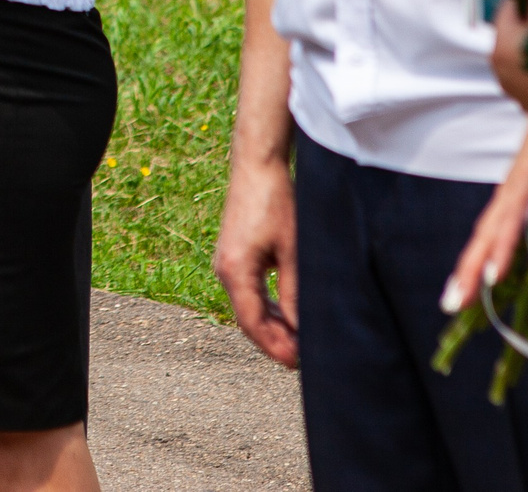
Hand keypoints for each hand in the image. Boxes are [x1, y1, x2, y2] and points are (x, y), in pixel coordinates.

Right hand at [215, 154, 298, 366]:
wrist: (257, 165)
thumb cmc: (276, 202)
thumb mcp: (292, 251)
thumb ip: (294, 292)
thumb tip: (300, 327)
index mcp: (235, 271)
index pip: (252, 323)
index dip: (274, 347)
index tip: (297, 363)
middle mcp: (224, 270)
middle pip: (248, 319)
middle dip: (274, 341)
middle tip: (302, 358)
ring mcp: (227, 262)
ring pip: (248, 306)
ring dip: (271, 325)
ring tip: (298, 341)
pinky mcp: (234, 254)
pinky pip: (247, 291)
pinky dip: (266, 307)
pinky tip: (285, 314)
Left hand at [441, 129, 527, 315]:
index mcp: (516, 196)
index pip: (491, 235)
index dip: (475, 263)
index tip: (462, 293)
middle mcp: (510, 194)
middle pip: (483, 239)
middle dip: (466, 273)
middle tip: (451, 304)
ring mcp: (518, 187)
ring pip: (491, 234)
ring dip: (476, 267)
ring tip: (464, 296)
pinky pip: (514, 222)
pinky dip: (502, 248)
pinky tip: (494, 272)